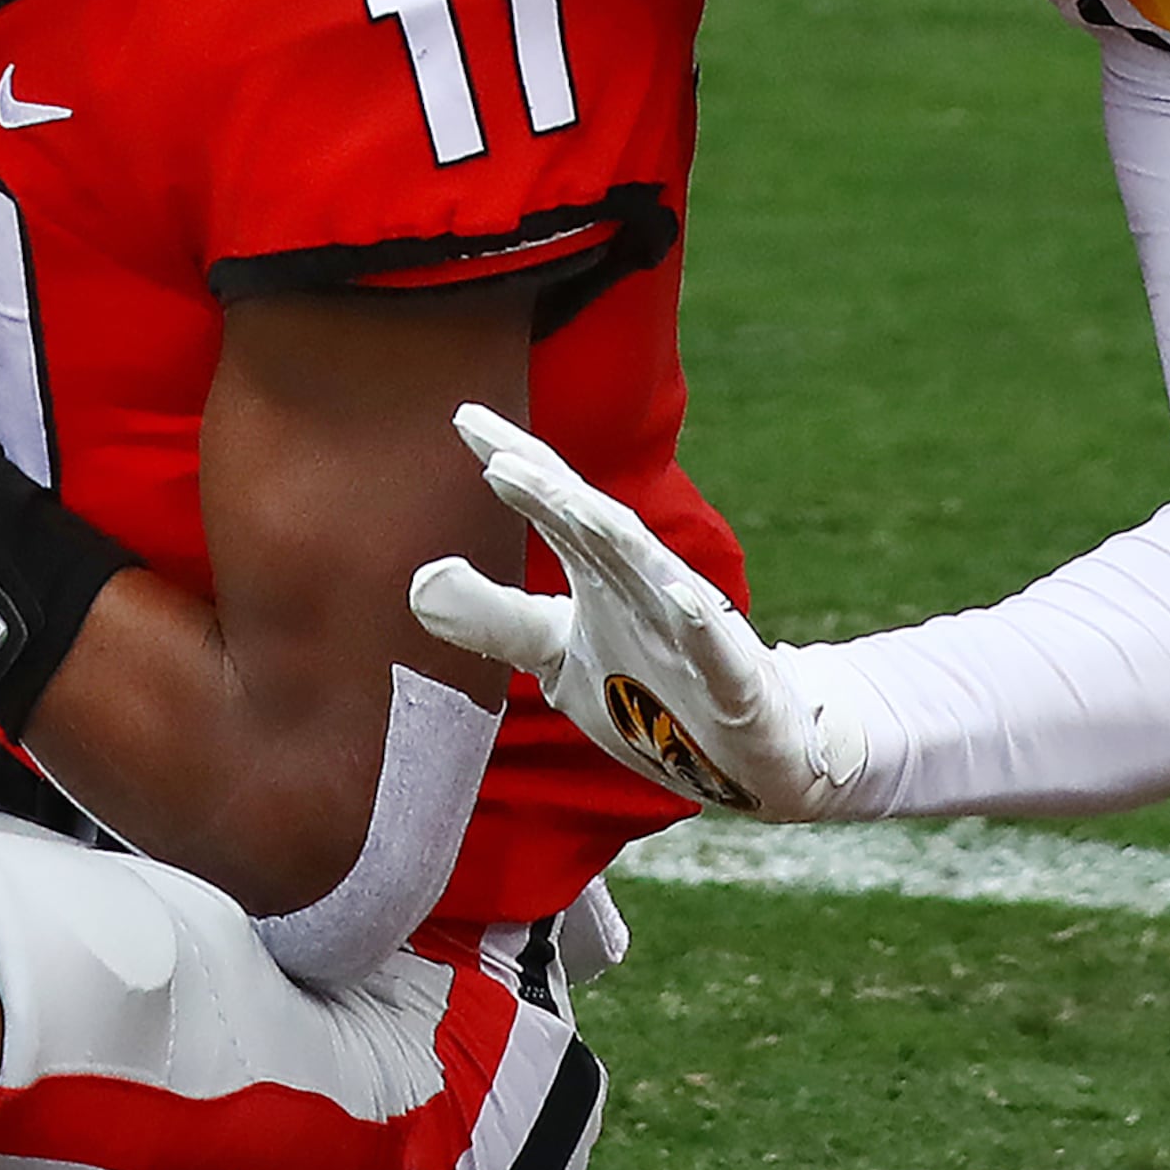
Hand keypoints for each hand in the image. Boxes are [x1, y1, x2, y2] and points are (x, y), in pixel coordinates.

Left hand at [409, 404, 869, 820]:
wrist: (752, 752)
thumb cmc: (647, 687)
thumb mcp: (556, 650)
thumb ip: (494, 616)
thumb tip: (418, 580)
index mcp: (604, 573)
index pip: (557, 504)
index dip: (515, 461)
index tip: (462, 417)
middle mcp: (647, 588)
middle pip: (597, 529)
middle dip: (553, 493)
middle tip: (499, 458)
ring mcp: (694, 634)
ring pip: (654, 576)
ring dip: (616, 541)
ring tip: (572, 504)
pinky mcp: (735, 685)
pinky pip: (719, 653)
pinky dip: (701, 624)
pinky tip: (684, 596)